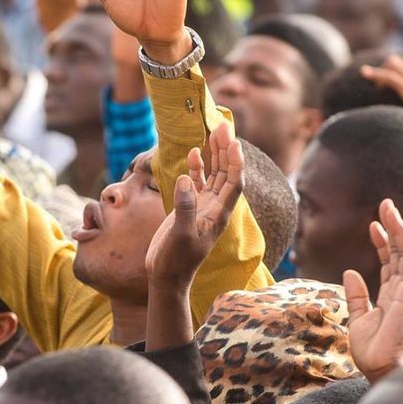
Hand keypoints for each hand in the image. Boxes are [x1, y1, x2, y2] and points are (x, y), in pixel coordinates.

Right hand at [145, 121, 243, 286]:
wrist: (167, 277)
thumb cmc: (176, 260)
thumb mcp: (181, 234)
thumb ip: (185, 207)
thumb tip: (186, 178)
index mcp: (219, 214)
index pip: (234, 183)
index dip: (235, 162)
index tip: (233, 141)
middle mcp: (215, 208)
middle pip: (226, 174)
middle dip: (226, 150)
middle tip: (223, 126)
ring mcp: (203, 207)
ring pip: (214, 175)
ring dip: (214, 155)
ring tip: (213, 132)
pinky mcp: (190, 209)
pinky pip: (198, 183)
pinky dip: (197, 168)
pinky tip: (194, 153)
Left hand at [344, 199, 402, 383]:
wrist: (379, 371)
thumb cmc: (371, 352)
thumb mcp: (357, 319)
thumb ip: (357, 296)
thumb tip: (350, 271)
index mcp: (390, 296)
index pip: (388, 262)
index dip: (381, 242)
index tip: (372, 224)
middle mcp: (402, 292)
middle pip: (399, 254)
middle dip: (393, 228)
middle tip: (384, 204)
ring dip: (401, 232)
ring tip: (391, 210)